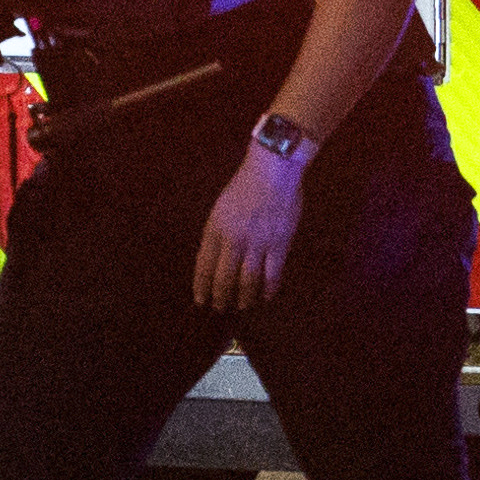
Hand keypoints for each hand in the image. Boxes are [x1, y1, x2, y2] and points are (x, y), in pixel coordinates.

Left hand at [193, 143, 305, 313]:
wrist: (273, 171)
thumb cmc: (245, 187)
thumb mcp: (221, 209)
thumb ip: (218, 234)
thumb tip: (215, 261)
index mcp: (215, 228)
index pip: (204, 265)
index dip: (202, 286)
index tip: (200, 301)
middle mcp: (233, 239)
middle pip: (224, 277)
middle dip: (221, 297)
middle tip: (221, 308)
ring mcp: (257, 242)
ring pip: (247, 281)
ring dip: (243, 298)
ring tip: (242, 305)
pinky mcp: (279, 244)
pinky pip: (272, 274)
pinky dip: (268, 289)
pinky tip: (266, 297)